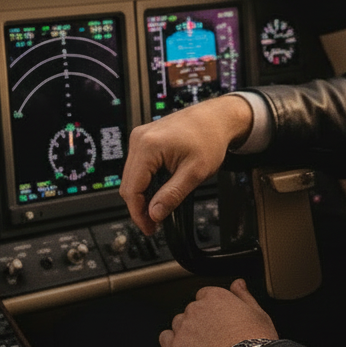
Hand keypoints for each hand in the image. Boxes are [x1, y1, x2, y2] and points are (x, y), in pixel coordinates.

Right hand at [119, 94, 253, 234]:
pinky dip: (146, 182)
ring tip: (160, 208)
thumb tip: (154, 214)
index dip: (139, 214)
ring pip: (131, 176)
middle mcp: (139, 139)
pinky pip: (137, 167)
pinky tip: (159, 191)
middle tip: (156, 223)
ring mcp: (140, 137)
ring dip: (142, 195)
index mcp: (148, 146)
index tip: (149, 228)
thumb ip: (172, 195)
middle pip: (128, 184)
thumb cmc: (210, 137)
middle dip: (140, 207)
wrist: (217, 118)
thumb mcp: (195, 172)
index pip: (132, 189)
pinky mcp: (144, 139)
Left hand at [159, 279, 277, 346]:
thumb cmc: (254, 341)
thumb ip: (243, 295)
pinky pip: (165, 339)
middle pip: (191, 310)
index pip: (204, 296)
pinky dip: (171, 343)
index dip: (211, 310)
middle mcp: (196, 308)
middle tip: (213, 337)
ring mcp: (184, 328)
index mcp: (215, 297)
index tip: (217, 320)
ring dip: (186, 332)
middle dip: (200, 322)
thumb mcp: (257, 312)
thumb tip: (238, 283)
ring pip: (178, 324)